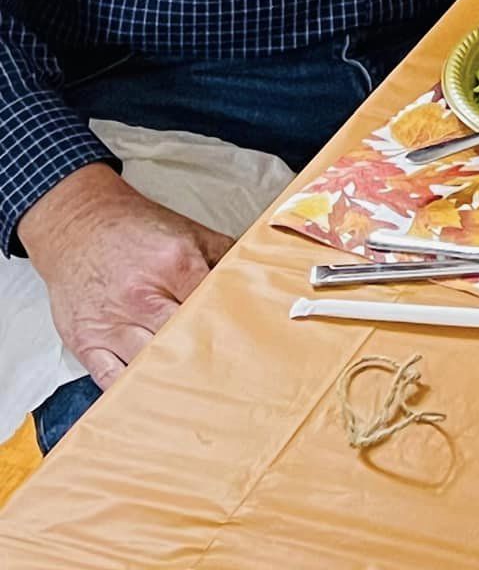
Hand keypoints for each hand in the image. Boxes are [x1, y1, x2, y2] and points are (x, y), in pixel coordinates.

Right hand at [18, 163, 231, 389]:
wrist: (78, 225)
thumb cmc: (134, 230)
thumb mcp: (188, 231)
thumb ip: (223, 256)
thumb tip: (255, 279)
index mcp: (175, 265)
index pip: (212, 307)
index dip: (231, 327)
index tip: (248, 346)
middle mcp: (142, 296)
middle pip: (185, 340)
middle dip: (207, 358)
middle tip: (231, 378)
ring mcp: (112, 323)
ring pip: (151, 365)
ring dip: (174, 379)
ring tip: (199, 394)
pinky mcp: (86, 342)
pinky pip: (111, 381)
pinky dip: (133, 394)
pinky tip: (153, 398)